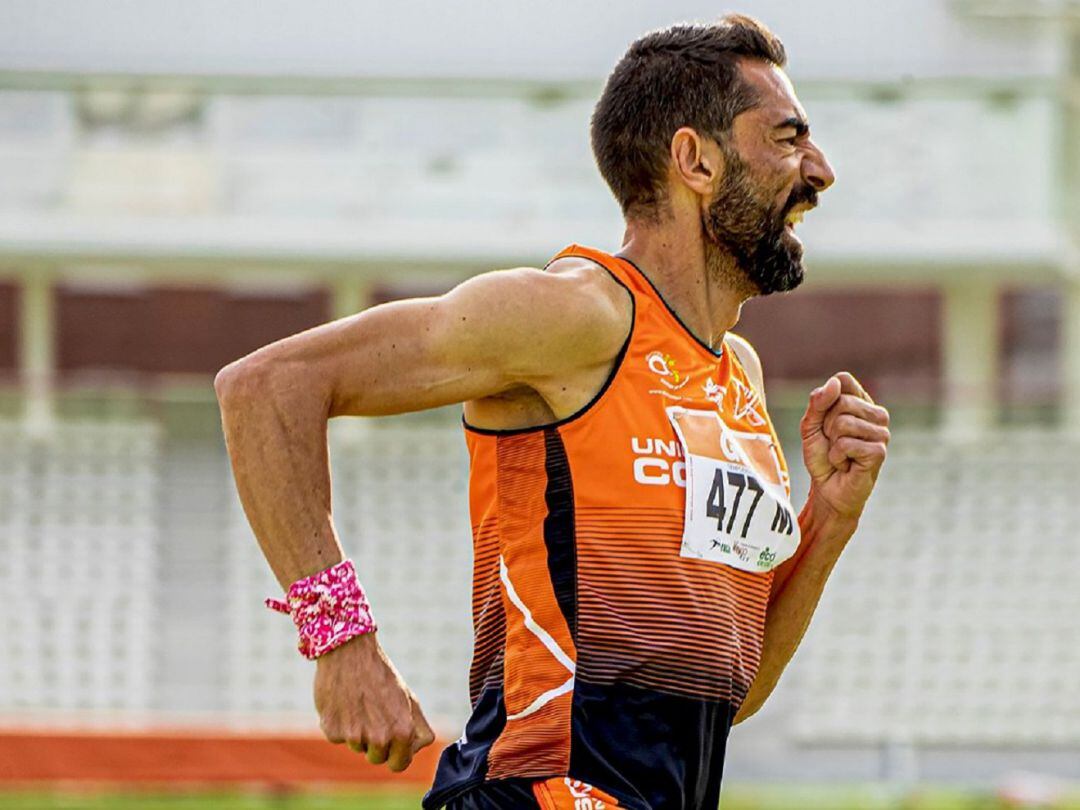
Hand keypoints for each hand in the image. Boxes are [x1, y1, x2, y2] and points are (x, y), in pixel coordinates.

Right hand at [313, 632, 435, 771]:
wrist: (349, 652)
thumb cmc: (381, 676)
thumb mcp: (408, 698)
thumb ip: (418, 727)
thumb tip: (416, 748)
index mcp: (401, 731)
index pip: (399, 765)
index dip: (396, 754)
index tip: (392, 744)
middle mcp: (379, 738)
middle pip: (376, 759)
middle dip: (376, 743)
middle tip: (374, 714)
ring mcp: (354, 736)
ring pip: (357, 747)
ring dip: (357, 731)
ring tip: (359, 704)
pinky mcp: (332, 731)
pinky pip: (338, 738)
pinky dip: (340, 724)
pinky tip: (344, 702)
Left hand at [800, 371, 889, 520]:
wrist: (827, 489)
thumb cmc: (822, 456)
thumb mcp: (811, 425)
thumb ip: (818, 402)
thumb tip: (835, 382)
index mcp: (863, 401)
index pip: (843, 380)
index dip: (825, 400)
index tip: (825, 420)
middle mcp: (877, 414)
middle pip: (841, 402)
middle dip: (826, 426)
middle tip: (832, 442)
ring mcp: (881, 433)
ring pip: (843, 422)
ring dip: (832, 443)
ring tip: (840, 454)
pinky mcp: (879, 451)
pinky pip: (846, 444)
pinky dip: (836, 457)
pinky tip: (845, 464)